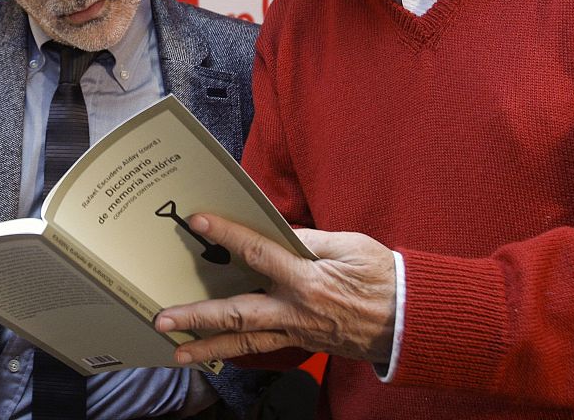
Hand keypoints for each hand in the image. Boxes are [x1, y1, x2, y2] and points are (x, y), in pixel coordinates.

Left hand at [155, 214, 396, 364]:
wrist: (410, 321)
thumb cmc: (383, 277)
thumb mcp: (350, 245)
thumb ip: (309, 239)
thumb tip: (276, 232)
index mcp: (308, 279)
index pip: (258, 252)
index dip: (227, 235)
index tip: (200, 222)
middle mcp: (296, 310)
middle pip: (237, 314)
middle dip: (198, 316)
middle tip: (163, 317)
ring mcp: (298, 332)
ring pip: (245, 341)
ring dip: (208, 345)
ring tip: (177, 349)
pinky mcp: (303, 344)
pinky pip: (264, 349)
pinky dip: (237, 351)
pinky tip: (218, 350)